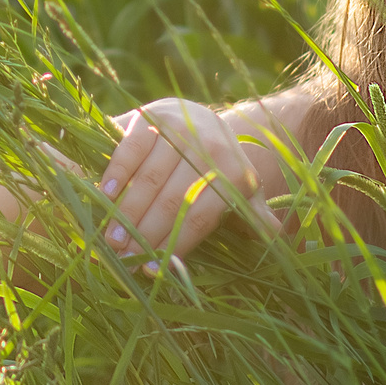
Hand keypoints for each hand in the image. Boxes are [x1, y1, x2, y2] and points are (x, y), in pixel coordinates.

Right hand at [97, 98, 283, 260]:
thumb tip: (280, 242)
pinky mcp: (152, 114)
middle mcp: (211, 148)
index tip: (150, 270)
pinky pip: (132, 148)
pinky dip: (118, 172)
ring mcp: (180, 128)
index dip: (174, 246)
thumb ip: (254, 214)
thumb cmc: (216, 165)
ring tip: (109, 239)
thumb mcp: (240, 189)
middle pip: (172, 201)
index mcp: (235, 173)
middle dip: (144, 234)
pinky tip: (105, 193)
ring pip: (150, 179)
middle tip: (122, 258)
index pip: (200, 217)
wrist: (197, 116)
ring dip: (126, 211)